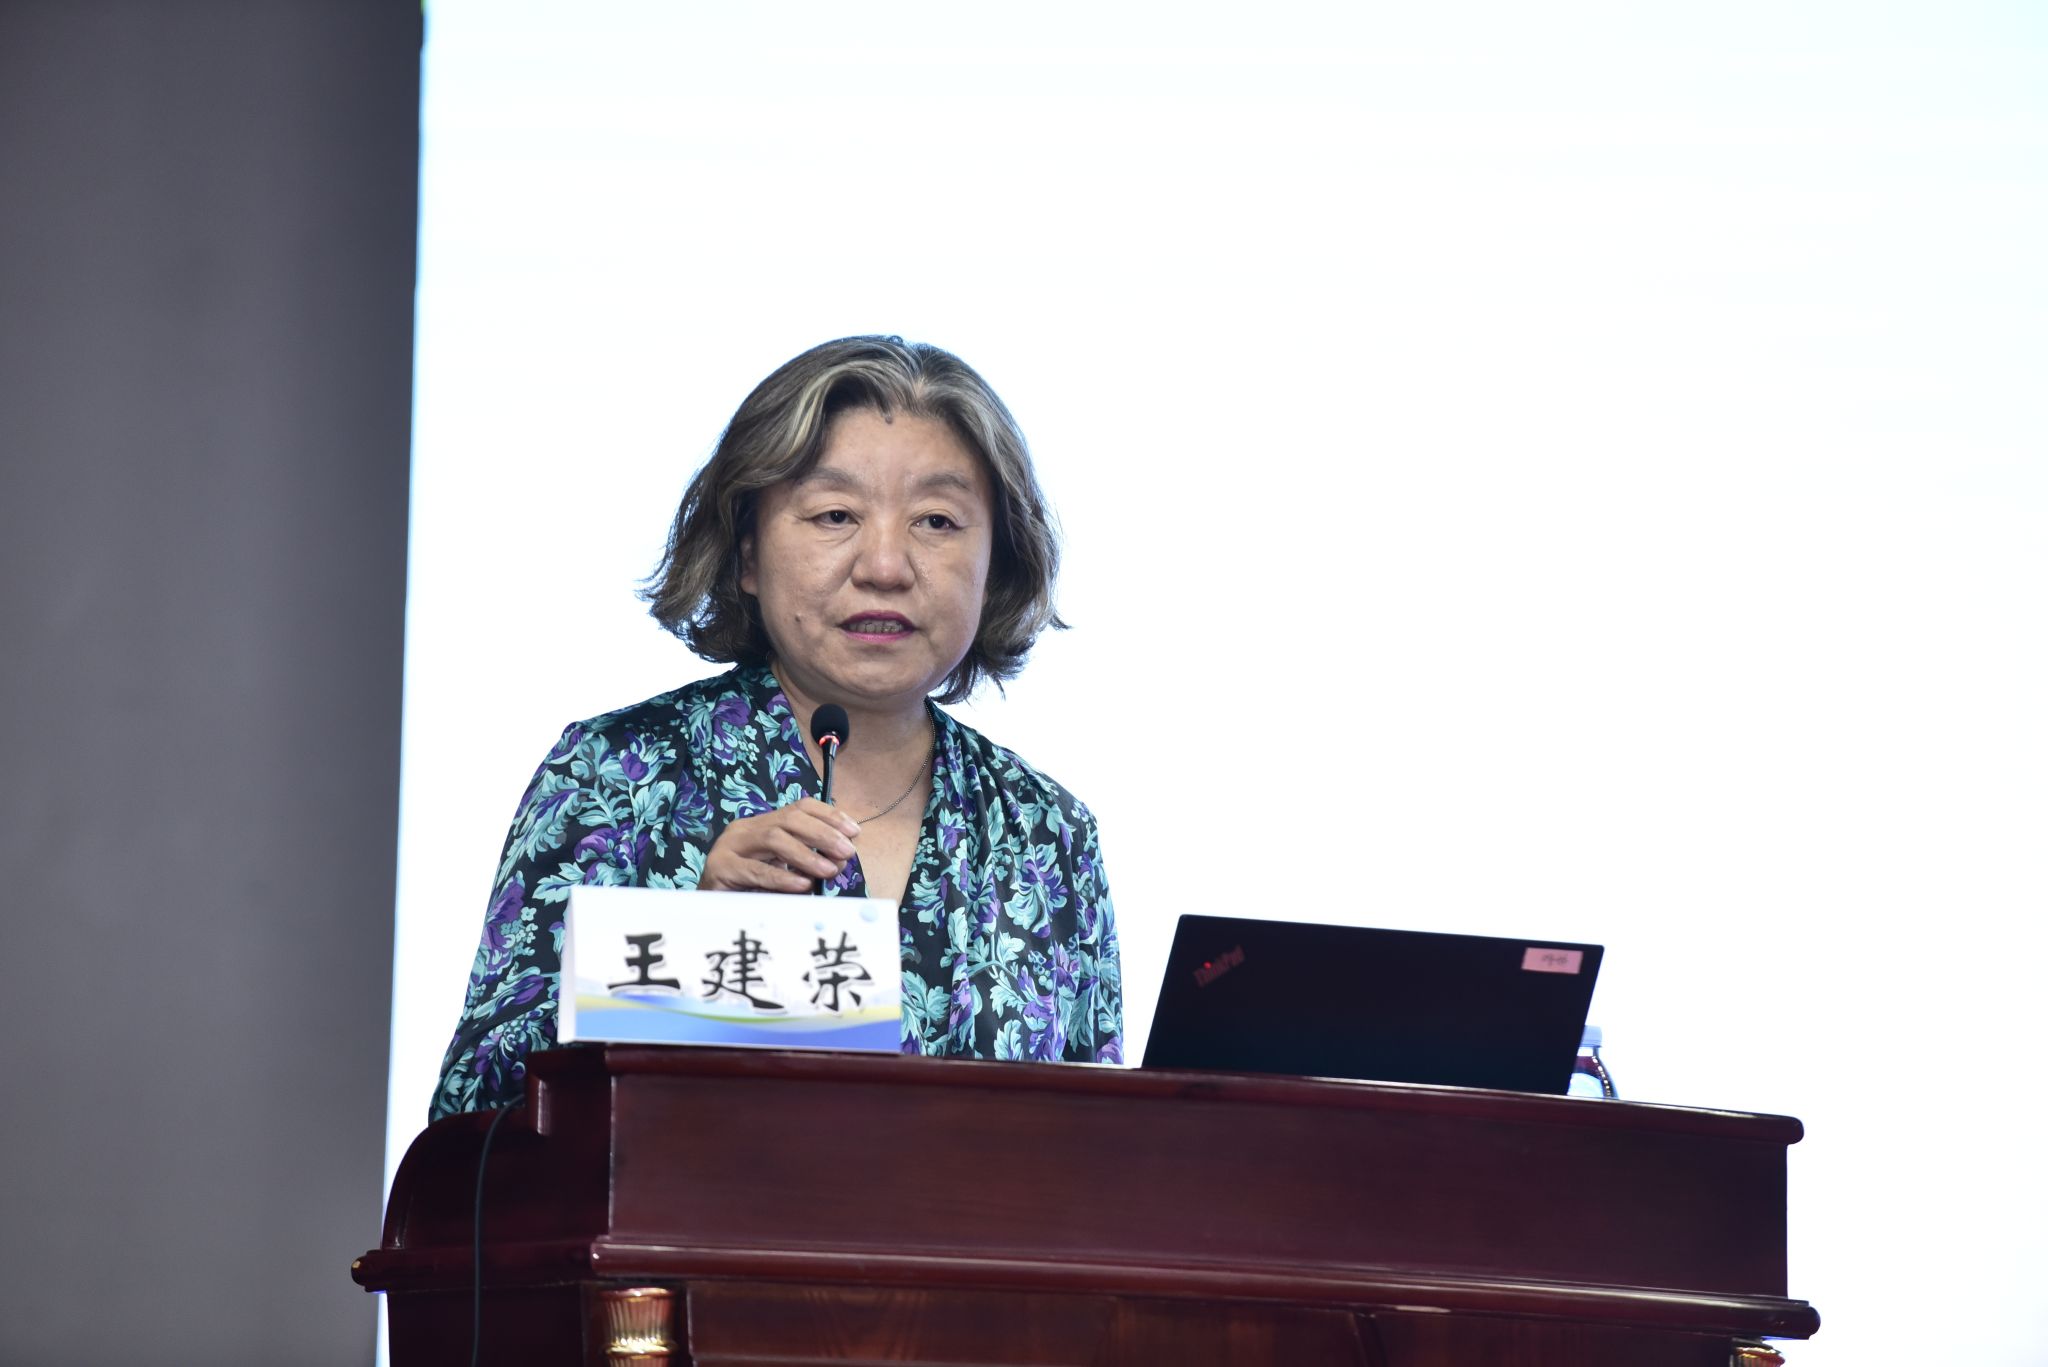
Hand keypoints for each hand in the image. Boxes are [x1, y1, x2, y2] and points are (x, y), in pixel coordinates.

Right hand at [698, 799, 860, 893]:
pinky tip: (803, 884)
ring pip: (774, 838)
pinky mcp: (721, 869)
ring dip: (807, 854)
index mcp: (762, 824)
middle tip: (846, 852)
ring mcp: (729, 847)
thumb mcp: (783, 872)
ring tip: (829, 870)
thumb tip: (840, 861)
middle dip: (823, 834)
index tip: (854, 831)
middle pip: (789, 819)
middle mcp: (745, 829)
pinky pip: (756, 870)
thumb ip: (808, 863)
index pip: (800, 807)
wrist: (706, 912)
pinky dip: (783, 877)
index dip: (829, 816)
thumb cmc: (749, 891)